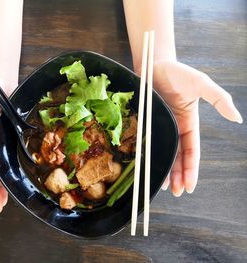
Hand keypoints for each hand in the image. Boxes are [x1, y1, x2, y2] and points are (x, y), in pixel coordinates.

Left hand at [153, 60, 242, 195]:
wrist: (154, 64)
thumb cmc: (178, 72)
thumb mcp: (201, 84)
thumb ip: (219, 99)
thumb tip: (237, 118)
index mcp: (189, 123)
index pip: (191, 152)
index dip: (191, 169)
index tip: (190, 186)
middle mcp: (175, 128)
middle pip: (179, 157)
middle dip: (179, 176)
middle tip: (176, 193)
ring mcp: (161, 126)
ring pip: (165, 153)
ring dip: (166, 170)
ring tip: (164, 187)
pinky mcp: (147, 122)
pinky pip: (148, 142)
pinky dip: (150, 155)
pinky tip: (148, 166)